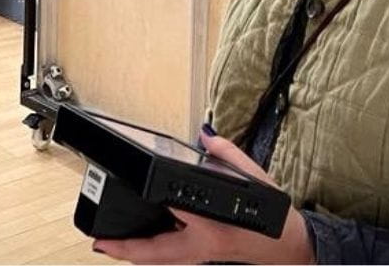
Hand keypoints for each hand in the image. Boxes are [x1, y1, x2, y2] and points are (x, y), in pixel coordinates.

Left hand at [92, 130, 314, 264]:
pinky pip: (167, 255)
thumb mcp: (256, 178)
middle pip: (160, 252)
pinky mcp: (199, 254)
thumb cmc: (272, 218)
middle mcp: (204, 246)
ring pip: (160, 258)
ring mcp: (200, 254)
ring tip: (107, 243)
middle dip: (129, 249)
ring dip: (134, 253)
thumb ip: (227, 154)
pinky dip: (148, 251)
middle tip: (100, 242)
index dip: (165, 206)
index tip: (144, 195)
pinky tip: (133, 243)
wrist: (287, 248)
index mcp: (217, 227)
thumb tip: (206, 136)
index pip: (186, 215)